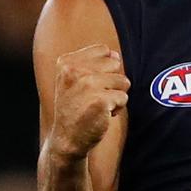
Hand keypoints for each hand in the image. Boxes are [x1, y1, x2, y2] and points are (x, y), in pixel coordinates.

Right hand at [50, 45, 129, 160]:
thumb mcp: (73, 80)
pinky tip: (102, 115)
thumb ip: (92, 63)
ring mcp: (88, 85)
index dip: (104, 68)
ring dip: (115, 96)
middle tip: (93, 97)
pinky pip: (124, 97)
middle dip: (111, 82)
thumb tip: (116, 55)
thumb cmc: (74, 108)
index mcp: (66, 62)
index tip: (89, 84)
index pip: (104, 51)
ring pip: (123, 81)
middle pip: (115, 64)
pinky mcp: (100, 100)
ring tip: (98, 106)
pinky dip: (117, 108)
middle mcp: (75, 71)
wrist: (67, 139)